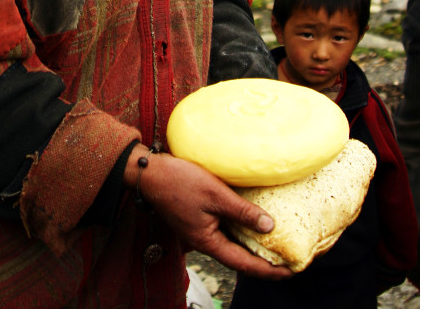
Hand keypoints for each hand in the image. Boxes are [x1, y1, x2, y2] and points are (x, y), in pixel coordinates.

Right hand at [125, 144, 292, 279]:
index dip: (268, 270)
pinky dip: (241, 231)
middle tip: (289, 261)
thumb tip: (270, 226)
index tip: (291, 271)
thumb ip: (242, 211)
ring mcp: (201, 229)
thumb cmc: (179, 182)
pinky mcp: (199, 218)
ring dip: (253, 247)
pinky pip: (225, 231)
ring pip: (232, 244)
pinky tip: (253, 223)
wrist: (150, 172)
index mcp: (207, 241)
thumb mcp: (215, 194)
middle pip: (239, 258)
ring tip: (276, 245)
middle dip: (264, 262)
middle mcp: (205, 240)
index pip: (244, 263)